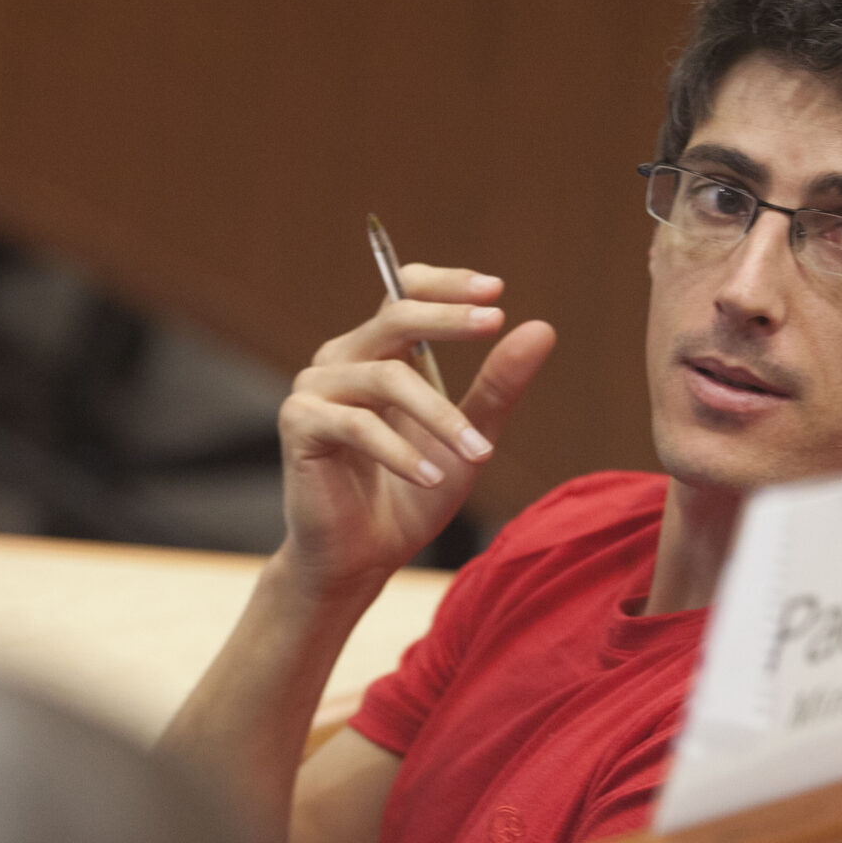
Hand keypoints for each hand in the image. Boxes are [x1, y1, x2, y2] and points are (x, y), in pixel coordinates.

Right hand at [275, 263, 554, 602]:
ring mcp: (316, 388)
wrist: (362, 557)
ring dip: (440, 416)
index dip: (447, 285)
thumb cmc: (412, 493)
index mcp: (379, 351)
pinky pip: (358, 426)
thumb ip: (498, 385)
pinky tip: (433, 477)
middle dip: (448, 318)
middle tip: (494, 322)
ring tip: (479, 454)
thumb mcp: (468, 437)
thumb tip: (541, 329)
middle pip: (395, 317)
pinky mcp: (300, 425)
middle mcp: (343, 358)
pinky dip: (402, 453)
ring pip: (387, 378)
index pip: (404, 291)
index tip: (495, 290)